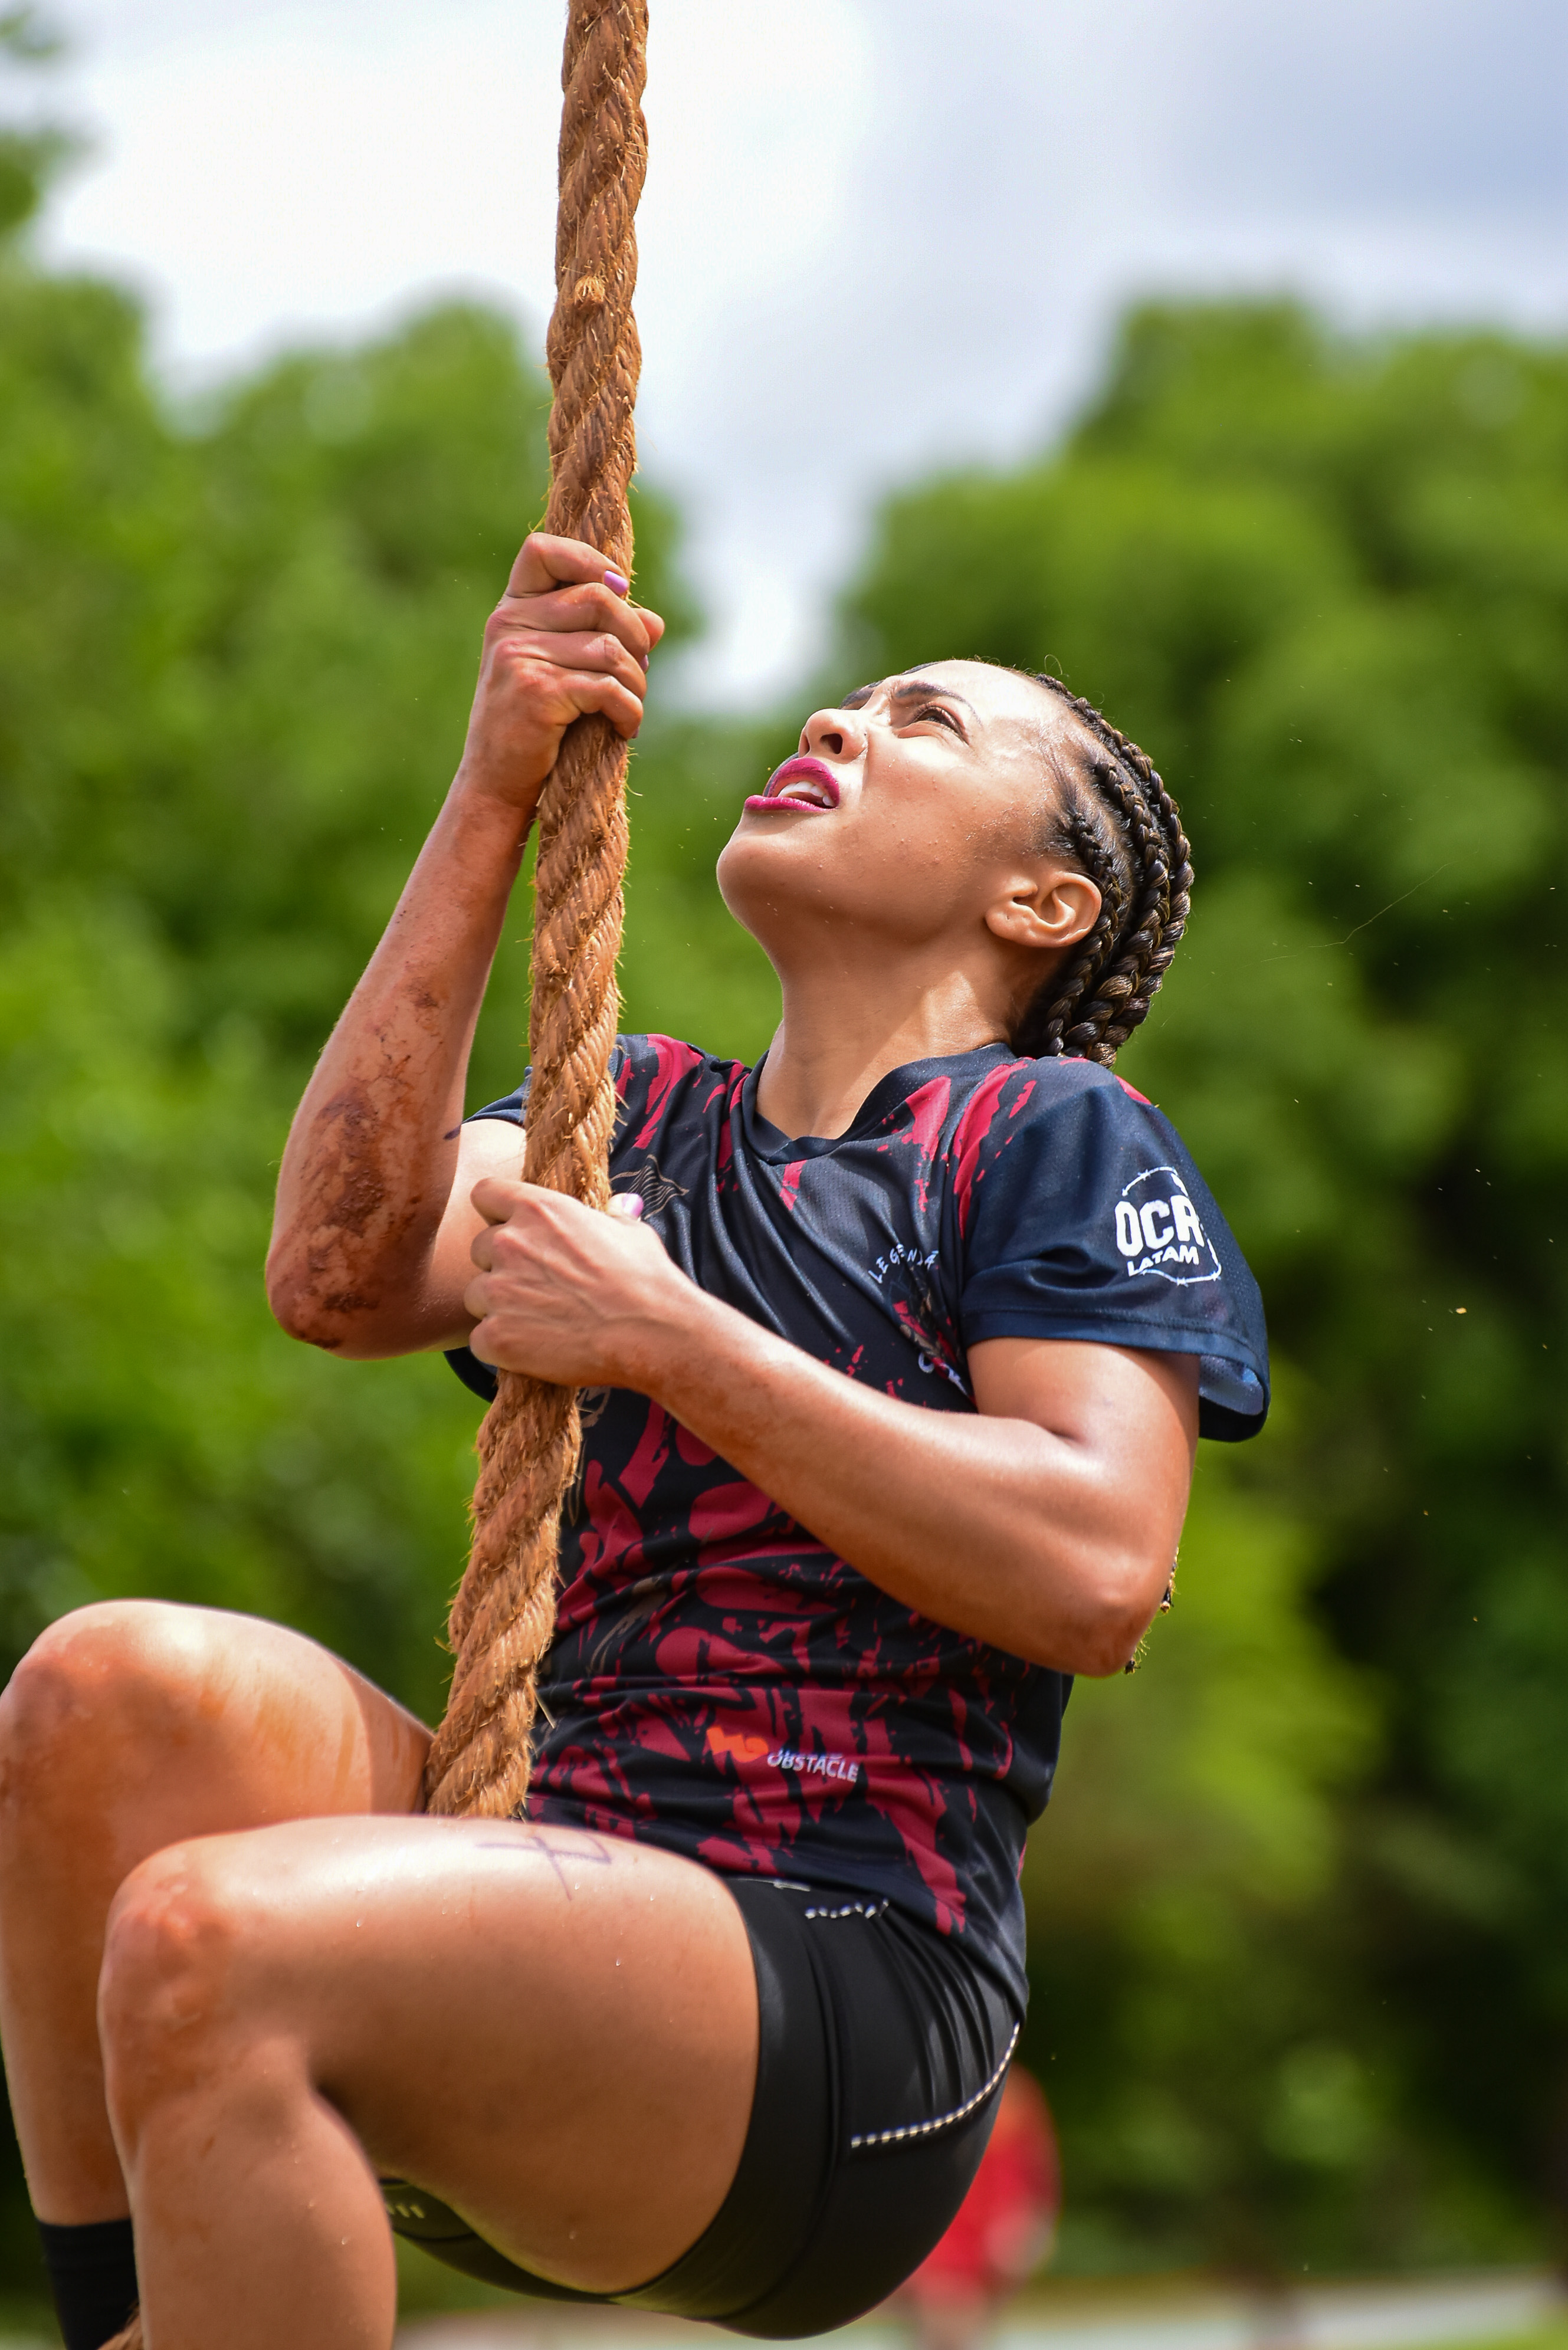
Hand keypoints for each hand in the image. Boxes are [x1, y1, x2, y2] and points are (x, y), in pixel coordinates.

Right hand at [454, 534, 666, 814]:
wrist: (495, 783)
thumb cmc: (533, 727)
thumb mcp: (562, 671)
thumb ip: (601, 638)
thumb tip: (654, 622)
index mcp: (511, 611)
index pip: (542, 550)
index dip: (588, 560)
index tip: (617, 591)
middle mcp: (509, 626)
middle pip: (597, 598)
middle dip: (635, 636)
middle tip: (639, 669)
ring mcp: (519, 657)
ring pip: (610, 648)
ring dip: (636, 681)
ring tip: (631, 706)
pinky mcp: (538, 692)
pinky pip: (608, 687)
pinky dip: (629, 711)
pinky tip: (625, 729)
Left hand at [464, 1180, 698, 1388]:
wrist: (650, 1333)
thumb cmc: (646, 1280)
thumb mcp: (632, 1234)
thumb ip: (612, 1218)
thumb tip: (620, 1206)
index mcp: (537, 1209)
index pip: (485, 1193)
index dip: (497, 1213)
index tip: (513, 1228)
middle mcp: (509, 1243)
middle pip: (480, 1249)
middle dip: (501, 1265)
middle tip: (536, 1285)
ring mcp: (498, 1291)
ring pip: (476, 1295)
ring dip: (499, 1307)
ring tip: (539, 1321)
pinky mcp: (496, 1336)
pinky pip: (481, 1339)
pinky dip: (501, 1346)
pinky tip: (533, 1350)